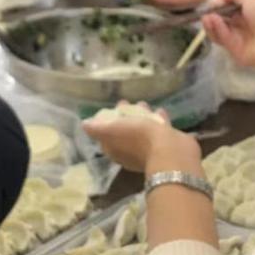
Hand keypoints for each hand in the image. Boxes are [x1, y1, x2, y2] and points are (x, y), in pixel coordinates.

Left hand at [82, 104, 199, 173]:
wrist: (170, 150)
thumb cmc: (137, 138)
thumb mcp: (112, 131)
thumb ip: (97, 128)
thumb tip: (84, 125)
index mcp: (116, 149)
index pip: (107, 136)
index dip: (107, 122)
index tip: (110, 109)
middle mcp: (131, 151)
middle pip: (125, 132)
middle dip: (124, 117)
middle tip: (125, 103)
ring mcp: (149, 148)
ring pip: (142, 130)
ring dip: (141, 117)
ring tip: (143, 104)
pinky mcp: (166, 145)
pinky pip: (159, 129)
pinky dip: (158, 120)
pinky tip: (160, 110)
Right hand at [201, 0, 254, 72]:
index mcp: (244, 12)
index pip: (224, 8)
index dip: (215, 4)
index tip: (207, 1)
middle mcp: (239, 26)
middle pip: (218, 20)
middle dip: (209, 14)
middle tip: (202, 11)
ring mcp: (236, 40)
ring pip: (217, 31)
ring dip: (210, 23)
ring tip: (206, 17)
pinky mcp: (234, 52)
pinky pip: (222, 40)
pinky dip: (217, 30)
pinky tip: (214, 22)